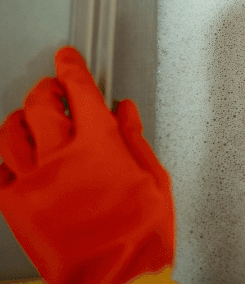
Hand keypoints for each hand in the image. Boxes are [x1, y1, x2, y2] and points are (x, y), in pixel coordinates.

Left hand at [0, 47, 173, 283]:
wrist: (116, 279)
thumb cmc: (140, 235)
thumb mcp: (155, 179)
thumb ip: (135, 140)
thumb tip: (125, 112)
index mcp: (100, 144)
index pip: (79, 90)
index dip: (70, 68)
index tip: (67, 58)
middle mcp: (61, 156)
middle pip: (39, 105)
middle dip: (45, 89)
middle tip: (53, 89)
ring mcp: (33, 181)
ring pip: (10, 134)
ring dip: (20, 119)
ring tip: (29, 119)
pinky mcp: (16, 206)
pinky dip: (6, 160)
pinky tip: (17, 159)